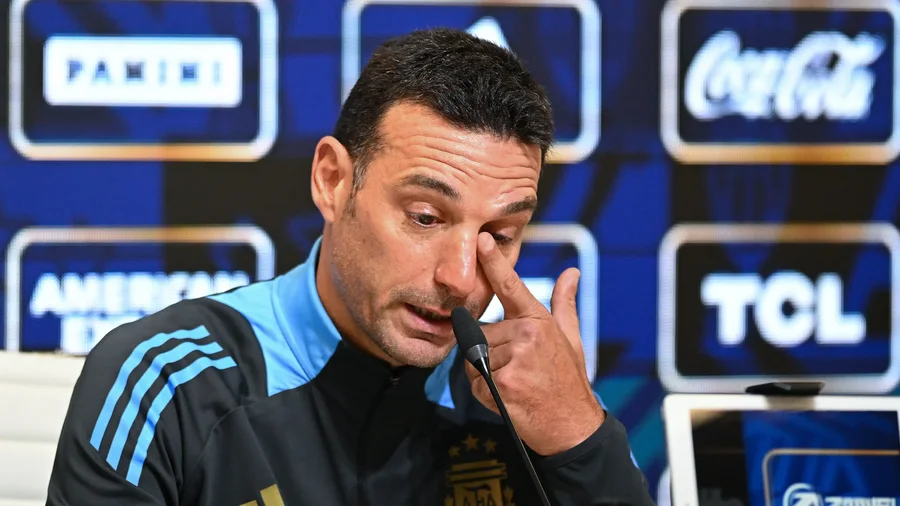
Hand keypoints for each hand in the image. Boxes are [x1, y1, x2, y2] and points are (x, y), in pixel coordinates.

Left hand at [466, 232, 604, 455]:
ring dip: (486, 373)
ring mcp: (514, 359)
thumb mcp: (570, 338)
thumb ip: (564, 303)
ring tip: (515, 383)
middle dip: (491, 352)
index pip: (511, 286)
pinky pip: (475, 380)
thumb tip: (572, 273)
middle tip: (518, 369)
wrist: (571, 425)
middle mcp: (526, 335)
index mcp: (538, 320)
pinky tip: (508, 397)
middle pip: (482, 334)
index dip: (494, 262)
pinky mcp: (502, 383)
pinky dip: (483, 391)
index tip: (480, 240)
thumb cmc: (568, 379)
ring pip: (475, 358)